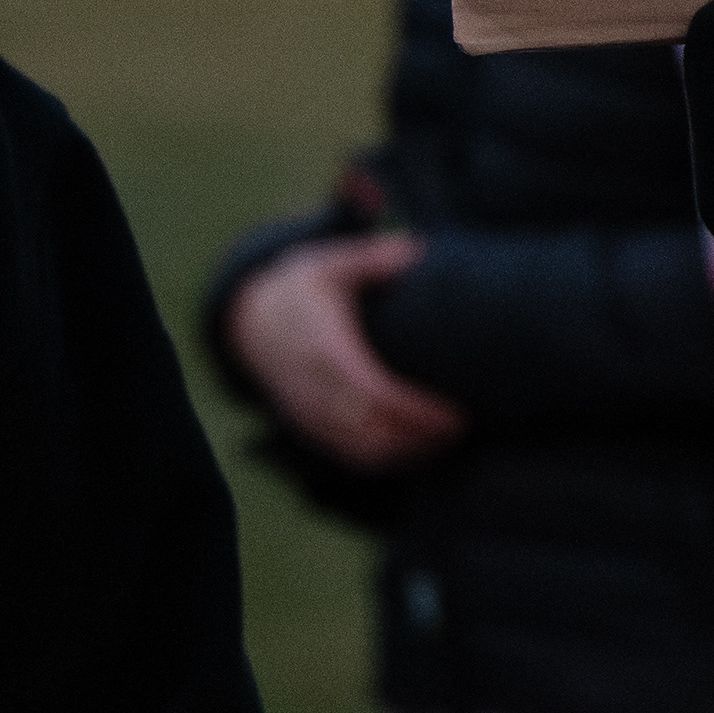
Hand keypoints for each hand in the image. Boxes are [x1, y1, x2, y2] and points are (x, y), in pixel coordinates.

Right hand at [228, 232, 466, 471]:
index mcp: (324, 350)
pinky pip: (345, 456)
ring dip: (405, 455)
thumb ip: (371, 258)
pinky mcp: (307, 426)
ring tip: (449, 442)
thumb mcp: (331, 264)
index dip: (414, 412)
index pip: (373, 395)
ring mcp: (307, 413)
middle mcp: (313, 388)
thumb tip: (412, 250)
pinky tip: (419, 453)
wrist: (250, 321)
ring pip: (357, 451)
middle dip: (417, 439)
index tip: (454, 415)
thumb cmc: (305, 289)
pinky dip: (383, 462)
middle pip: (368, 432)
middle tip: (463, 429)